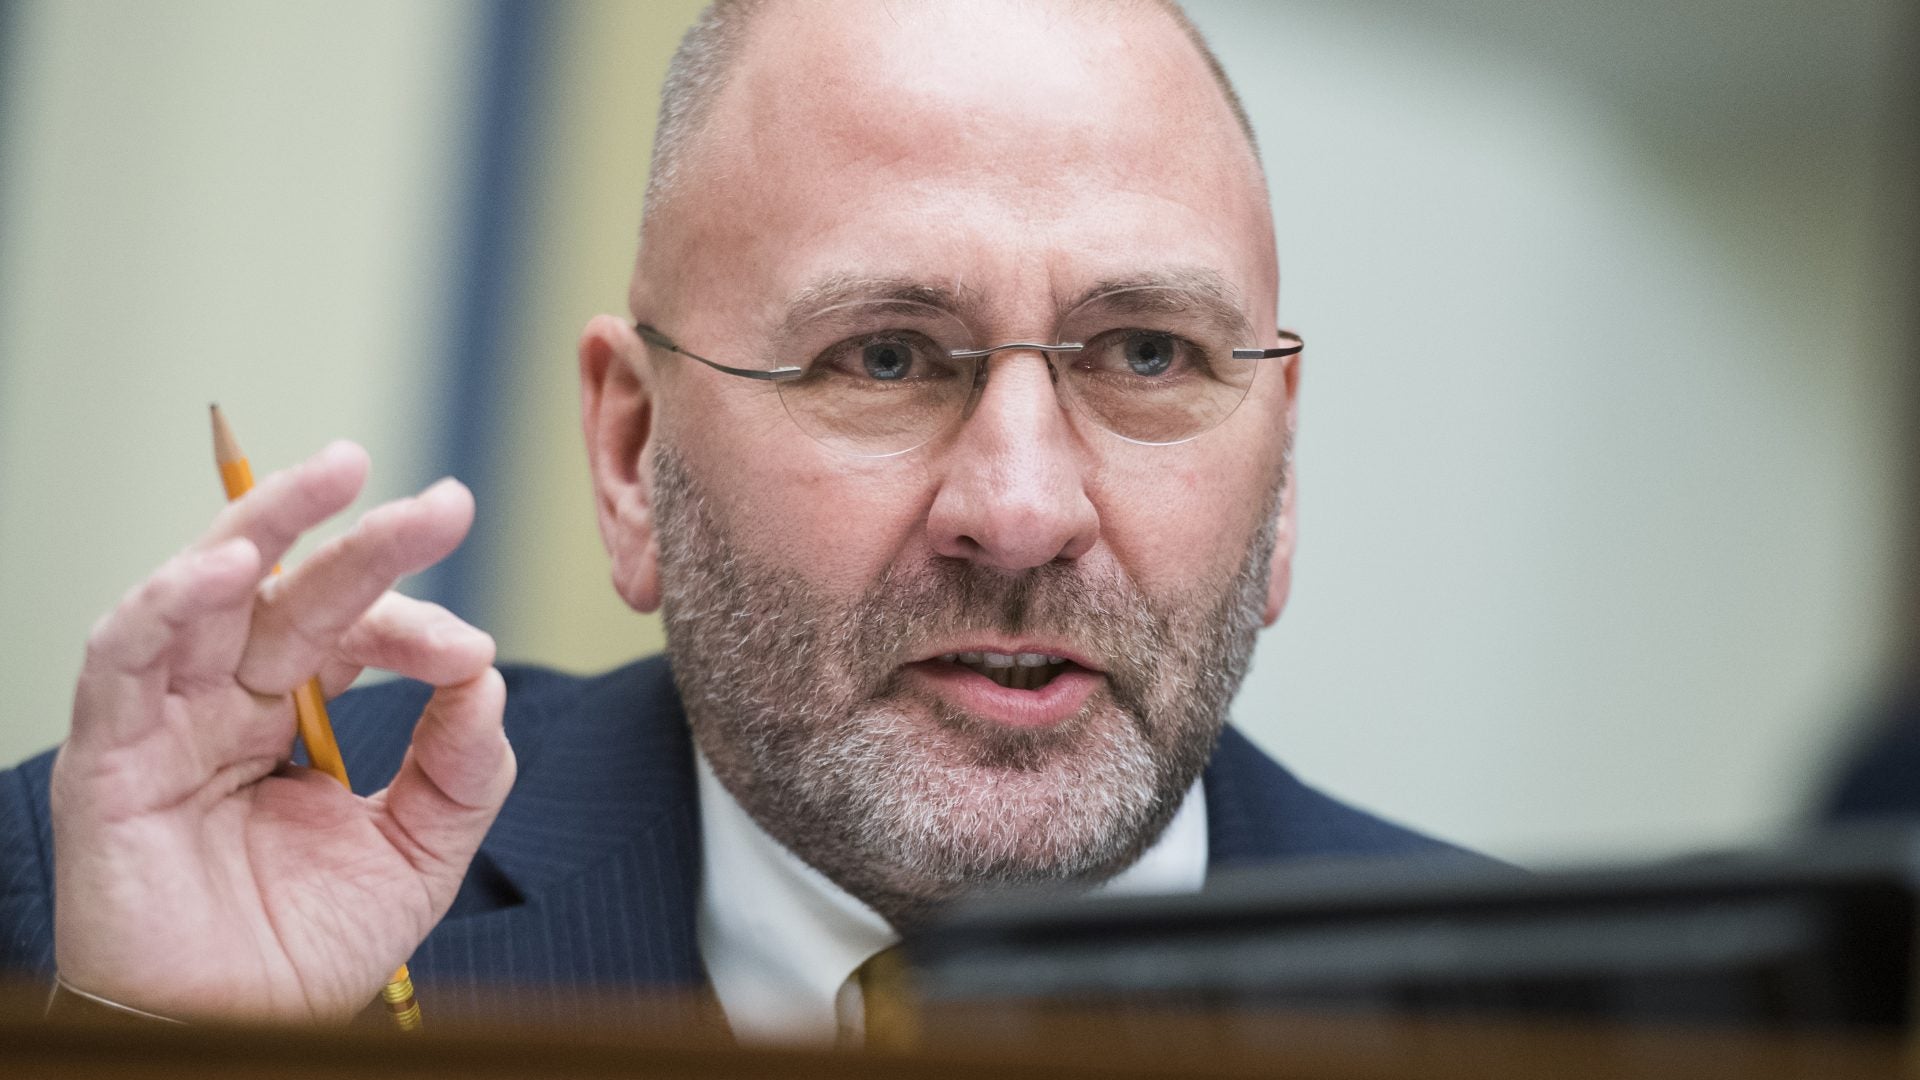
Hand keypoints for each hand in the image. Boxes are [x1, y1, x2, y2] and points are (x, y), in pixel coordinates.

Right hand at [50, 442, 515, 1021]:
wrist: (231, 1035)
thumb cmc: (304, 949)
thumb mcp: (417, 852)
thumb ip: (461, 769)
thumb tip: (487, 680)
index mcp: (293, 715)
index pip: (352, 632)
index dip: (413, 622)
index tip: (470, 649)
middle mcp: (227, 701)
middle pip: (292, 591)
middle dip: (366, 538)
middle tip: (444, 501)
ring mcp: (164, 719)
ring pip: (205, 591)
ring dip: (264, 524)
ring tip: (335, 477)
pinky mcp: (105, 754)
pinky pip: (123, 655)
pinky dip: (171, 602)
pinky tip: (236, 567)